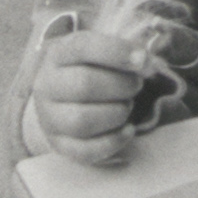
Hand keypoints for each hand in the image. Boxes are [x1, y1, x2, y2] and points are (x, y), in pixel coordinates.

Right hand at [32, 4, 197, 169]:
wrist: (62, 98)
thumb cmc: (91, 69)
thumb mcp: (101, 52)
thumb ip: (124, 53)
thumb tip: (151, 63)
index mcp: (58, 54)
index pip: (83, 47)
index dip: (117, 51)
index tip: (144, 59)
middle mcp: (47, 85)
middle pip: (84, 85)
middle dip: (121, 86)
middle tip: (137, 86)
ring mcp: (49, 117)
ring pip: (82, 121)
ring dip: (116, 113)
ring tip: (128, 107)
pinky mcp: (59, 144)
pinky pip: (85, 150)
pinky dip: (113, 142)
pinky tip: (128, 130)